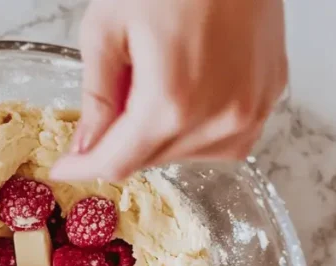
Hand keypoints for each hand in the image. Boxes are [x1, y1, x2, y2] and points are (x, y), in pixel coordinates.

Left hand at [51, 0, 287, 181]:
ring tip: (158, 77)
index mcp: (171, 102)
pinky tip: (187, 88)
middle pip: (150, 160)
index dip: (84, 167)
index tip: (65, 168)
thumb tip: (87, 146)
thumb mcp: (108, 27)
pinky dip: (196, 126)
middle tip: (117, 91)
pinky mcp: (270, 97)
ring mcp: (251, 110)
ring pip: (186, 154)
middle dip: (122, 140)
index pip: (117, 163)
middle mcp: (218, 118)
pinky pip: (223, 137)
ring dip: (160, 134)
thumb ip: (96, 96)